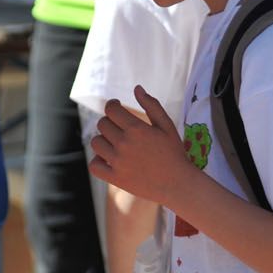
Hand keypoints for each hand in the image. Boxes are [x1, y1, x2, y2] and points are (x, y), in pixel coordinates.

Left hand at [89, 86, 193, 207]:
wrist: (177, 184)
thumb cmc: (174, 152)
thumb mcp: (167, 125)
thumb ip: (152, 105)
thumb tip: (137, 88)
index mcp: (136, 129)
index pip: (111, 110)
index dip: (112, 105)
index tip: (116, 107)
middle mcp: (124, 144)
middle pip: (102, 124)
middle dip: (110, 122)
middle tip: (119, 127)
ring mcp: (118, 162)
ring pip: (96, 143)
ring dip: (103, 140)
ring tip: (114, 143)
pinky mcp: (115, 179)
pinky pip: (94, 166)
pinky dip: (98, 161)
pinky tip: (108, 159)